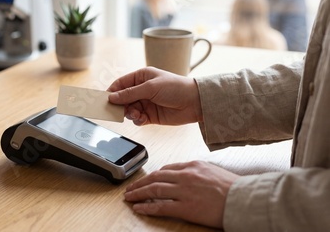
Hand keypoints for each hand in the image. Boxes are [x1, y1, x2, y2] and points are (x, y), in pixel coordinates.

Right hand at [108, 67, 201, 125]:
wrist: (195, 102)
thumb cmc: (176, 88)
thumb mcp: (150, 87)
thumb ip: (130, 93)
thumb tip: (112, 97)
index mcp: (141, 77)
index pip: (120, 84)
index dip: (112, 92)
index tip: (104, 100)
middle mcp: (142, 89)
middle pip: (122, 98)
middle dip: (120, 105)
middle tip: (116, 111)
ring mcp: (146, 103)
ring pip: (129, 110)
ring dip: (129, 113)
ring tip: (136, 114)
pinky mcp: (151, 115)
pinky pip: (137, 119)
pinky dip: (137, 120)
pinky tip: (142, 119)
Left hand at [124, 161, 239, 227]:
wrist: (245, 199)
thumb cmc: (234, 188)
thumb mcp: (214, 171)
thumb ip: (197, 172)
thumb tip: (188, 176)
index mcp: (193, 165)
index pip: (167, 168)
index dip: (153, 175)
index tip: (147, 179)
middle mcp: (185, 176)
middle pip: (155, 177)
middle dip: (140, 183)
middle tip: (130, 187)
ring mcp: (184, 191)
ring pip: (154, 190)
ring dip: (138, 194)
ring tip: (129, 197)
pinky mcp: (185, 207)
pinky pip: (160, 206)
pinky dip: (147, 207)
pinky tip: (138, 208)